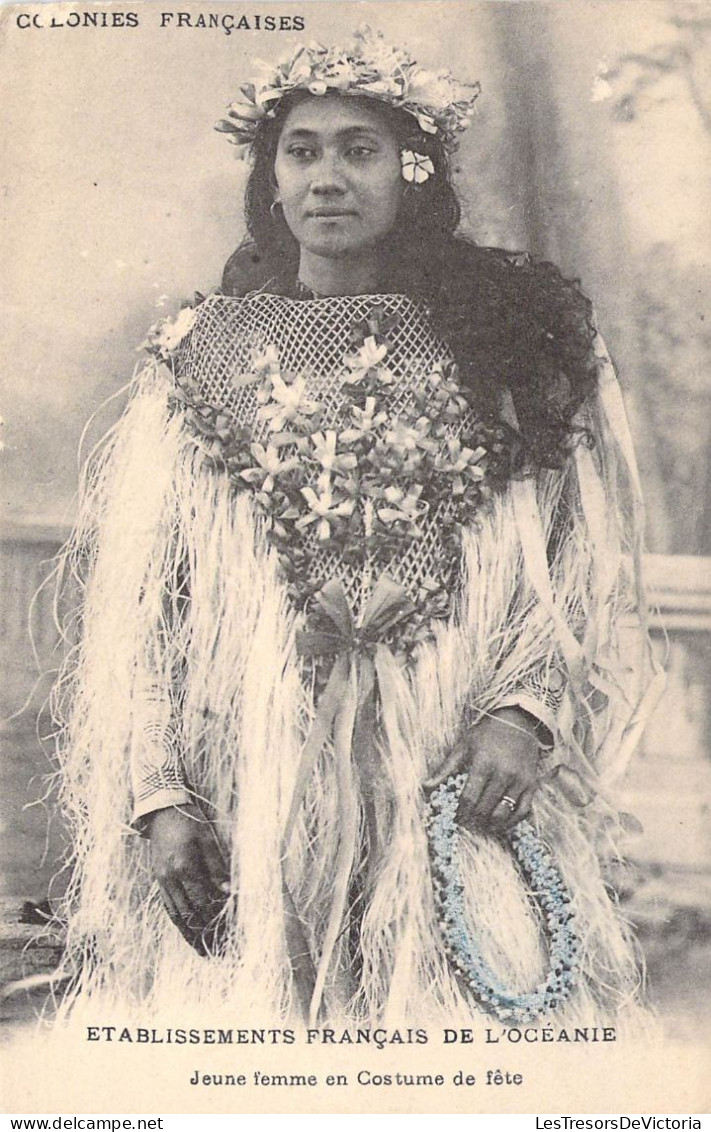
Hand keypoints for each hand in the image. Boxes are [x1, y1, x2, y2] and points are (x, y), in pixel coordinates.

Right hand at [145, 804, 230, 955]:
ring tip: (202, 950)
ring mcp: (162, 880)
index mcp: (184, 867)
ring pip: (176, 915)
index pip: (202, 902)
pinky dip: (178, 923)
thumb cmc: (190, 821)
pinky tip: (187, 932)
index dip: (215, 919)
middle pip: (188, 914)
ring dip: (190, 935)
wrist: (162, 810)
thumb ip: (218, 868)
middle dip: (204, 934)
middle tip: (218, 949)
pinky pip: (168, 907)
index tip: (228, 932)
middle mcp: (170, 878)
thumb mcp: (209, 840)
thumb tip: (229, 893)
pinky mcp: (158, 880)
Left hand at [431, 707, 540, 835]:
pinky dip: (512, 822)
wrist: (518, 723)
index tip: (456, 817)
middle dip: (474, 820)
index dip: (460, 812)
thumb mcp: (464, 746)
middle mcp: (503, 773)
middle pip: (485, 808)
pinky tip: (501, 823)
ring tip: (482, 825)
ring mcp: (519, 780)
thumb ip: (446, 768)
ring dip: (491, 824)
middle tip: (467, 823)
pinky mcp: (531, 784)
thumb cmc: (487, 735)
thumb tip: (426, 787)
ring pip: (503, 813)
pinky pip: (523, 811)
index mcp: (484, 763)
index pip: (469, 798)